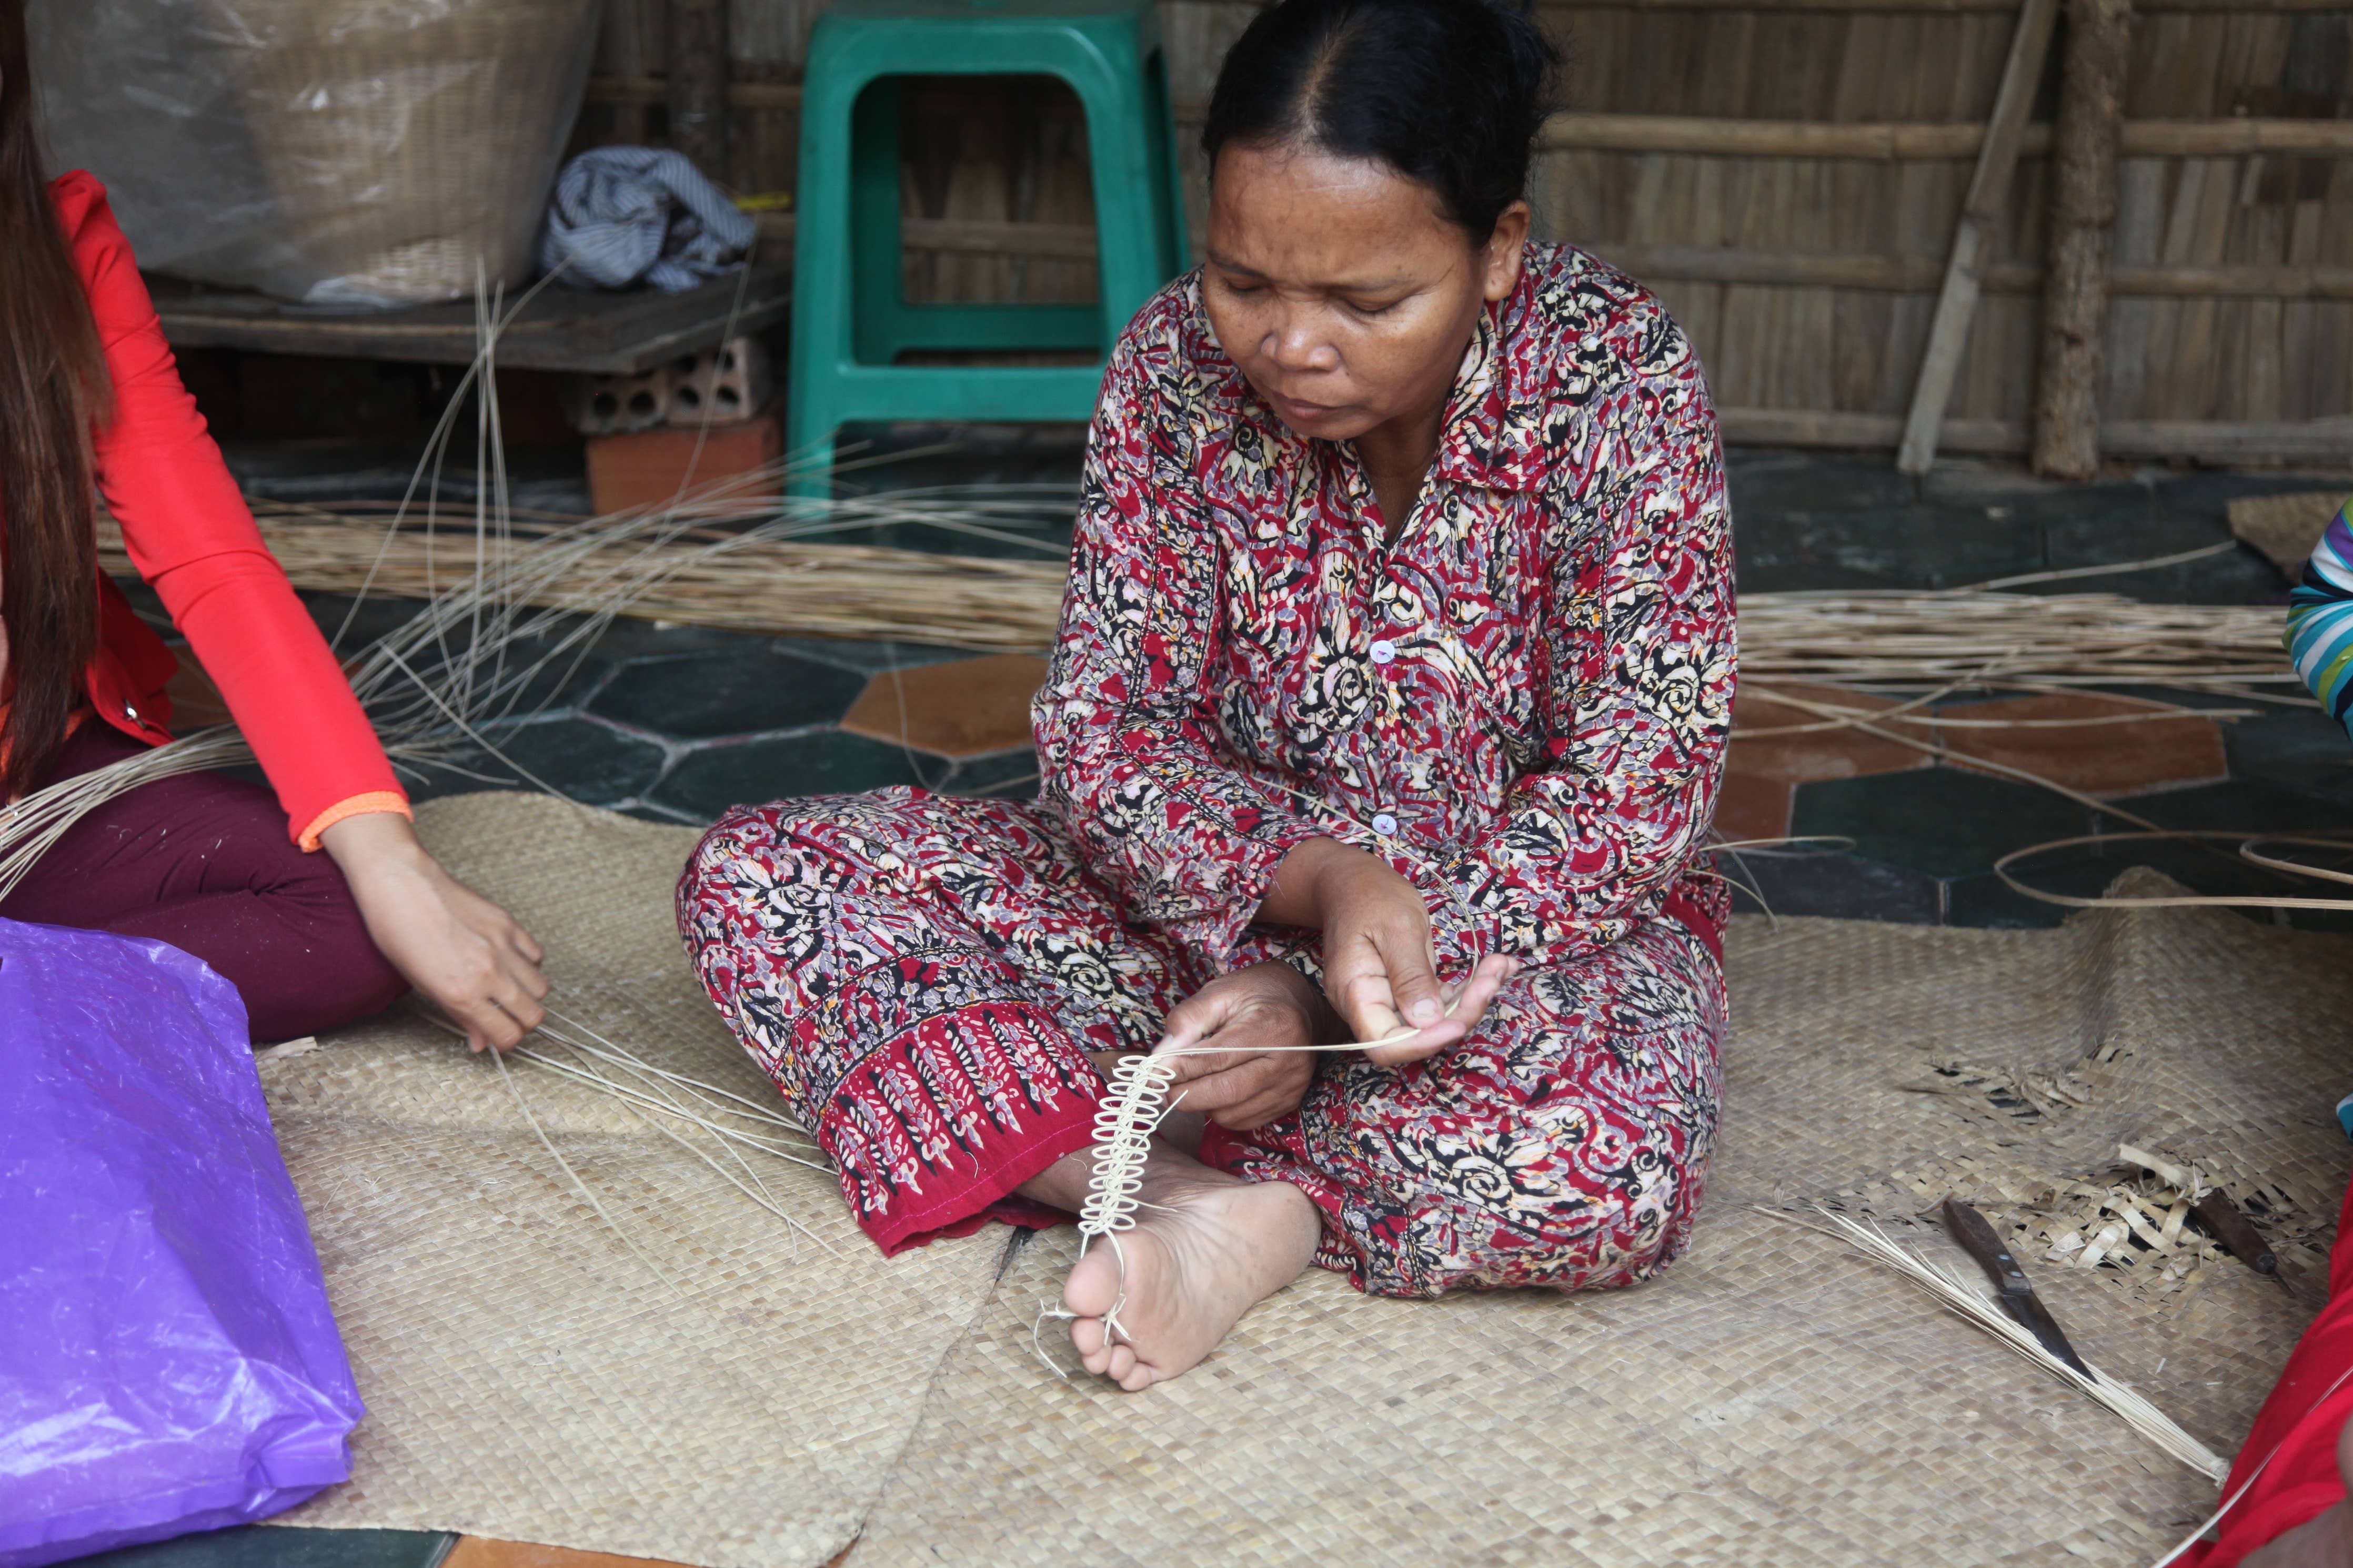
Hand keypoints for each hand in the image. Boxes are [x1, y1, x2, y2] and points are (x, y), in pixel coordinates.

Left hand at [320, 811, 549, 1051]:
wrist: (402, 885)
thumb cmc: (398, 933)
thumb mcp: (422, 985)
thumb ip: (458, 1014)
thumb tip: (479, 1040)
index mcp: (462, 993)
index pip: (506, 1035)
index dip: (502, 1042)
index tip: (494, 1037)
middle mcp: (488, 973)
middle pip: (532, 1015)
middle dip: (520, 1023)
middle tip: (503, 1017)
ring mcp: (503, 947)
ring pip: (541, 988)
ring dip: (528, 995)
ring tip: (508, 990)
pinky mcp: (508, 924)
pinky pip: (536, 955)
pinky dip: (528, 965)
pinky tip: (508, 962)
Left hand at [1151, 962, 1333, 1129]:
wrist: (1301, 1005)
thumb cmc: (1257, 995)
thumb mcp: (1221, 991)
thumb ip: (1189, 1018)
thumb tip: (1161, 1055)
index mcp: (1273, 1027)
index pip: (1219, 1057)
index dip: (1182, 1067)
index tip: (1153, 1072)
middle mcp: (1289, 1062)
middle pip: (1227, 1091)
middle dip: (1186, 1094)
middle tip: (1161, 1088)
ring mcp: (1291, 1087)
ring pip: (1232, 1112)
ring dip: (1202, 1104)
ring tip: (1188, 1084)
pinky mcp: (1288, 1103)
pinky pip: (1244, 1121)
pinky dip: (1220, 1112)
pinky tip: (1214, 1092)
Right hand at [1261, 837, 1516, 1066]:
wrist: (1353, 882)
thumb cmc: (1369, 896)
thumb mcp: (1396, 927)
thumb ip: (1410, 975)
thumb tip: (1427, 1021)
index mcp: (1355, 992)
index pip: (1385, 1044)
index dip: (1423, 1042)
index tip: (1459, 1023)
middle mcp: (1368, 1006)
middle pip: (1417, 1035)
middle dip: (1462, 1013)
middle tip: (1494, 977)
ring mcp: (1388, 1000)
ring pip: (1435, 1020)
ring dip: (1472, 999)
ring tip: (1501, 967)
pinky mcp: (1407, 992)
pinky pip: (1440, 1002)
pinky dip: (1468, 988)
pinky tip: (1495, 967)